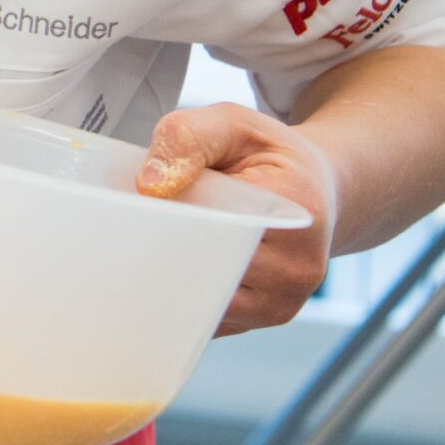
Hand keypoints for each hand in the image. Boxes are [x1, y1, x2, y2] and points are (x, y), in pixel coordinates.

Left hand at [138, 102, 338, 335]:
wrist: (314, 191)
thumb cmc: (267, 157)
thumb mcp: (233, 124)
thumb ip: (190, 138)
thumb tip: (152, 185)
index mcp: (296, 213)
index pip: (217, 227)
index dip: (171, 219)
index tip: (138, 206)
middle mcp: (298, 268)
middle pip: (205, 271)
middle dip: (161, 250)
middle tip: (130, 227)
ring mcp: (281, 301)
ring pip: (200, 302)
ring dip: (167, 276)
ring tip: (151, 243)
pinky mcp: (261, 319)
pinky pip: (204, 318)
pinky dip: (179, 296)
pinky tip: (168, 267)